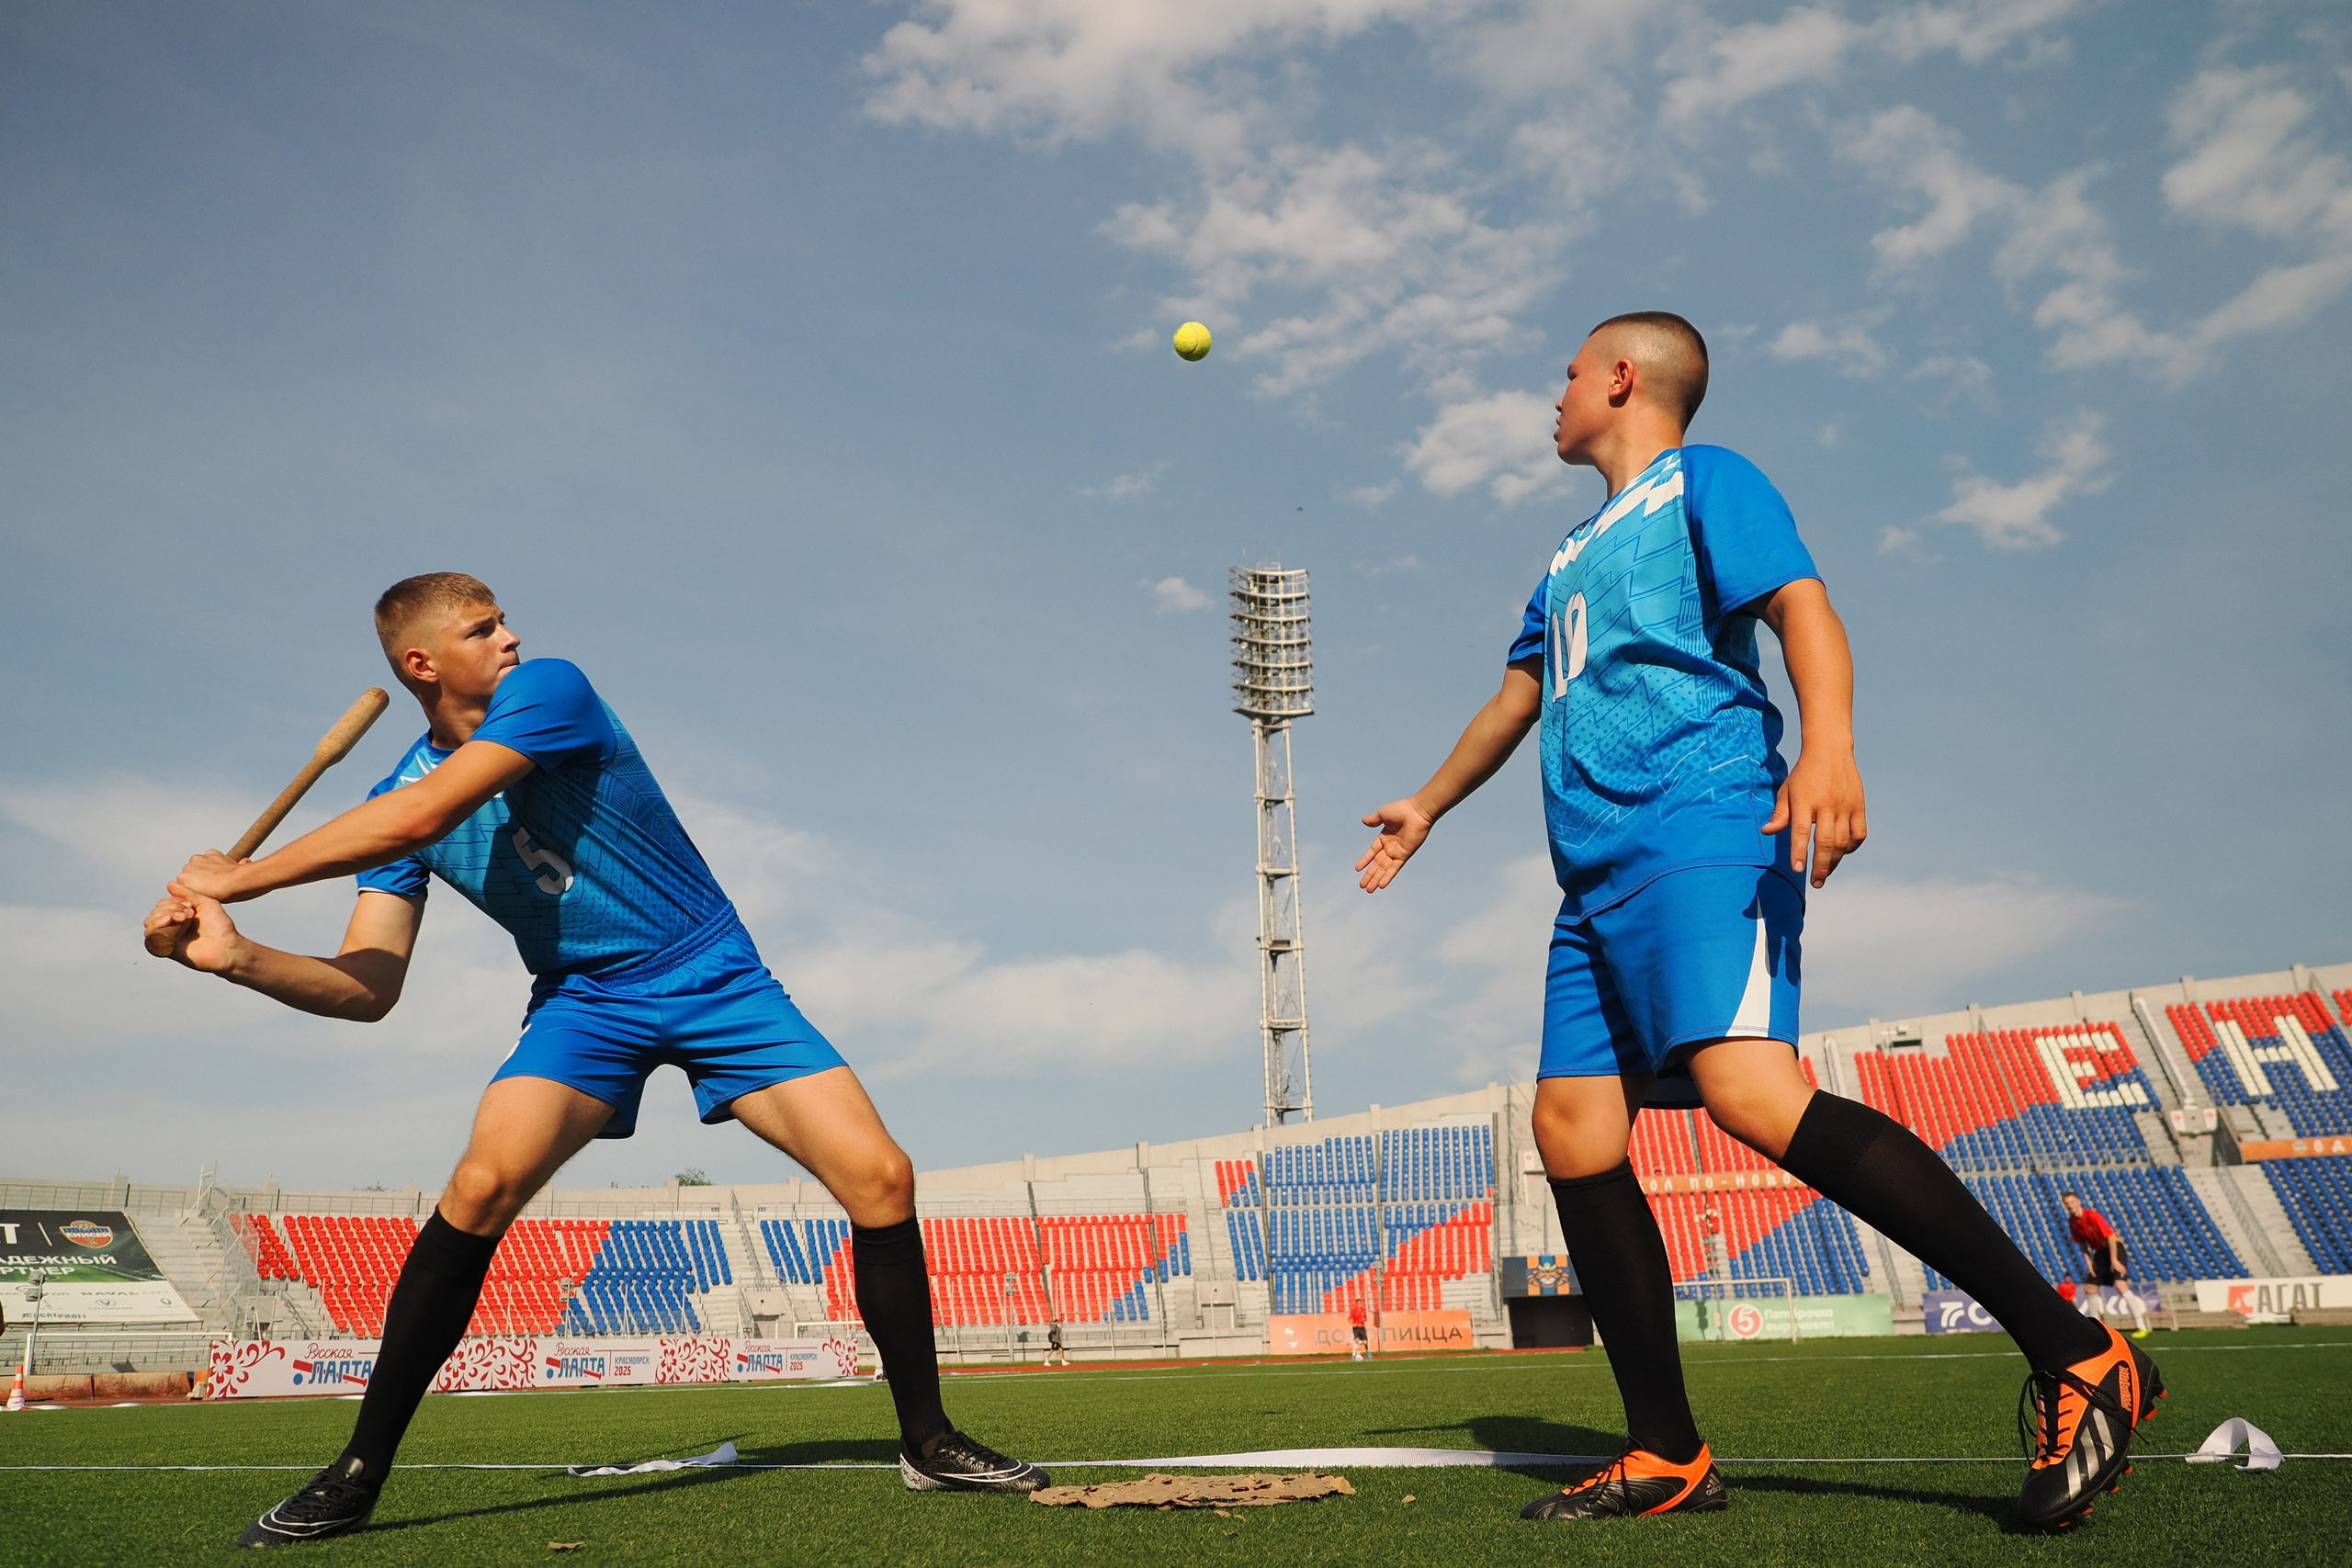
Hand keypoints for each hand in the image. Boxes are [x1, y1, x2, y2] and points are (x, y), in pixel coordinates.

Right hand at [144, 884, 248, 973]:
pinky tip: (170, 923)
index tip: (190, 906)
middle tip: (189, 914)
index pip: (162, 904)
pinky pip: (151, 937)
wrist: (226, 946)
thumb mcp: (205, 903)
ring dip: (163, 916)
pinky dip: (158, 927)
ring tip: (183, 919)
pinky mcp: (166, 949)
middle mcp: (172, 926)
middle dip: (169, 908)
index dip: (173, 902)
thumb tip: (170, 883)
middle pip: (154, 912)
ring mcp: (168, 938)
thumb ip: (187, 894)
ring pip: (150, 923)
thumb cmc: (220, 926)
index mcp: (179, 916)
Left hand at [175, 849, 257, 902]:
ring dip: (192, 888)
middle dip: (198, 882)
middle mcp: (198, 858)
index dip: (208, 877)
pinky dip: (188, 894)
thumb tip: (245, 861)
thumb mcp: (241, 866)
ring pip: (185, 881)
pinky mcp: (183, 877)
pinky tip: (200, 897)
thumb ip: (237, 864)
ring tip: (206, 896)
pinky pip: (181, 889)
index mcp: (210, 854)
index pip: (202, 867)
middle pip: (192, 874)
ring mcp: (189, 867)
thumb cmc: (240, 878)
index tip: (215, 884)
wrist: (235, 882)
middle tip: (209, 892)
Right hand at [1356, 799, 1435, 891]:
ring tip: (1369, 890)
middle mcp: (1390, 847)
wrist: (1417, 812)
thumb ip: (1374, 819)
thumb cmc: (1402, 809)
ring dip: (1377, 879)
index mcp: (1384, 837)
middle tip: (1362, 885)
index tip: (1357, 869)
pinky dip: (1388, 877)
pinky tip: (1382, 885)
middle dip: (1370, 875)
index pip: (1372, 852)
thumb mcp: (1383, 814)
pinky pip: (1394, 868)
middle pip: (1377, 864)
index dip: (1365, 860)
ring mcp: (1397, 852)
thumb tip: (1363, 820)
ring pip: (1384, 869)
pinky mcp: (1404, 855)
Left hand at [1763, 745, 1865, 887]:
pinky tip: (1842, 852)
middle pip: (1826, 841)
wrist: (1830, 750)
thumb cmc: (1804, 774)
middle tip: (1815, 883)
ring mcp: (1846, 805)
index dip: (1798, 851)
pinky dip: (1852, 847)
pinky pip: (1859, 834)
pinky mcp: (1860, 806)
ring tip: (1825, 873)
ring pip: (1843, 841)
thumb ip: (1780, 813)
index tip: (1797, 869)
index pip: (1801, 831)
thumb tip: (1768, 832)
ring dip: (1834, 861)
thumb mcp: (1787, 790)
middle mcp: (1827, 804)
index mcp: (1805, 800)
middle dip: (1820, 866)